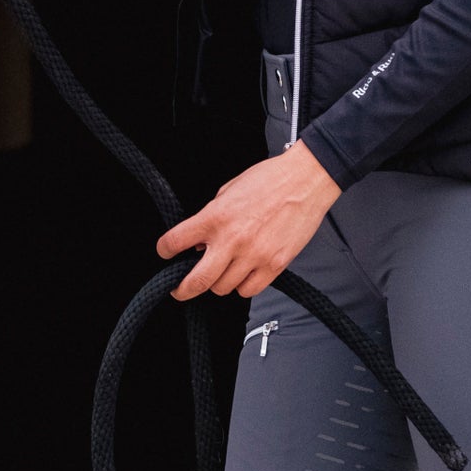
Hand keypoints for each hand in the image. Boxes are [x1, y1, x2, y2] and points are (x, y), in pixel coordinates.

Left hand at [158, 144, 340, 301]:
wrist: (305, 181)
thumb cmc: (269, 180)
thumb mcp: (228, 190)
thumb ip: (211, 216)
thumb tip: (200, 241)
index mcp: (216, 216)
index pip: (176, 241)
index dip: (165, 250)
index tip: (165, 254)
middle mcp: (232, 239)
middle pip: (197, 281)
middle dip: (183, 289)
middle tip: (180, 289)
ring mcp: (254, 255)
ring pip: (224, 288)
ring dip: (219, 282)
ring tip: (224, 270)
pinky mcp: (275, 266)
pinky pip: (249, 290)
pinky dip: (243, 286)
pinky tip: (244, 273)